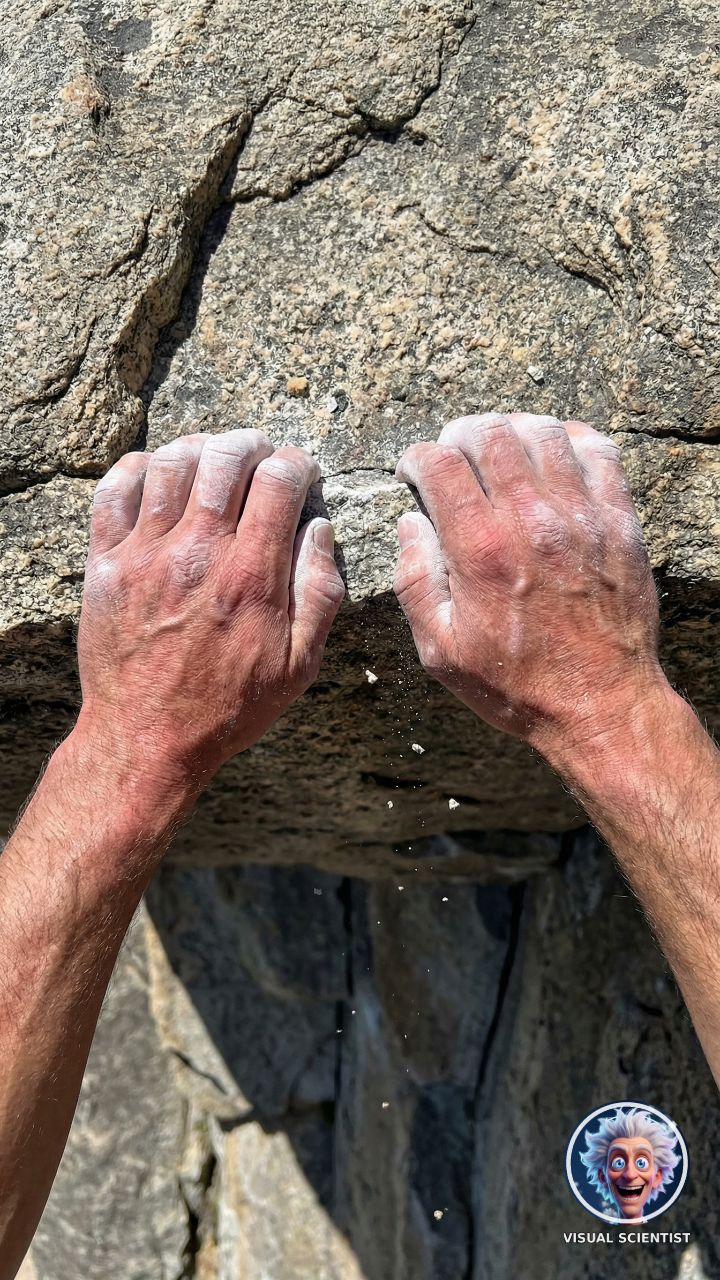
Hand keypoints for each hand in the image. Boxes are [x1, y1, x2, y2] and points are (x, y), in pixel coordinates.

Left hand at [76, 429, 343, 793]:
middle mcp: (197, 554)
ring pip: (171, 463)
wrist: (147, 739)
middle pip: (226, 458)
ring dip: (201, 447)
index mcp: (250, 577)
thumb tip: (319, 528)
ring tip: (214, 457)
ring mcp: (145, 554)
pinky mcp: (105, 564)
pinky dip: (138, 467)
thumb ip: (319, 592)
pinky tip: (158, 473)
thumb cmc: (229, 707)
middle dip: (253, 444)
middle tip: (261, 455)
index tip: (301, 472)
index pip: (278, 481)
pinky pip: (113, 490)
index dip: (297, 464)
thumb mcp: (299, 665)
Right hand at [393, 412, 666, 755]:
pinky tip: (552, 455)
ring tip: (499, 451)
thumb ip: (415, 580)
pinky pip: (597, 450)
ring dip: (511, 431)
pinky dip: (568, 439)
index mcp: (480, 550)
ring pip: (542, 431)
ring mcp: (580, 515)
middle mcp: (530, 520)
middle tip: (452, 456)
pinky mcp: (618, 520)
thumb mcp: (439, 649)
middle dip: (459, 435)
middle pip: (489, 433)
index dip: (417, 457)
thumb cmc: (515, 684)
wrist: (599, 705)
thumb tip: (410, 523)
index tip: (413, 472)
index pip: (439, 463)